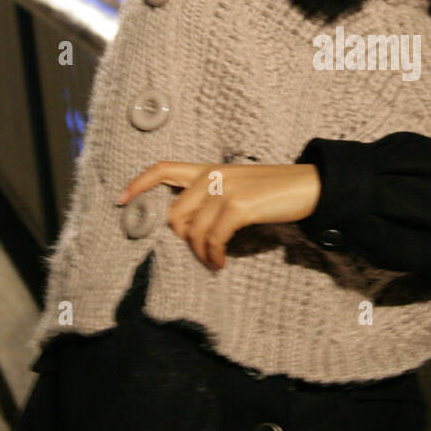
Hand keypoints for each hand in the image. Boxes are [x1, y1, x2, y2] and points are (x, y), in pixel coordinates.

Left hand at [115, 161, 320, 270]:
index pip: (164, 168)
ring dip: (201, 254)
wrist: (311, 186)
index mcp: (210, 169)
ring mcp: (226, 189)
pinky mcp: (240, 206)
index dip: (138, 183)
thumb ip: (215, 197)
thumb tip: (192, 227)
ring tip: (214, 262)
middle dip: (182, 240)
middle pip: (175, 213)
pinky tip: (221, 262)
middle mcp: (214, 175)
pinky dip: (214, 255)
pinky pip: (213, 238)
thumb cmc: (277, 192)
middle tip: (201, 253)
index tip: (119, 200)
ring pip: (193, 230)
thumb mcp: (241, 187)